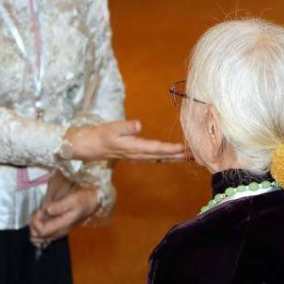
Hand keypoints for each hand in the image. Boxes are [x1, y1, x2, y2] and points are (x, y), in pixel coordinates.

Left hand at [29, 174, 99, 245]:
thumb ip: (60, 206)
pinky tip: (42, 219)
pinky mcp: (59, 230)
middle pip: (38, 238)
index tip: (39, 211)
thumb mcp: (72, 200)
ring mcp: (59, 232)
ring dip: (35, 228)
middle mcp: (59, 232)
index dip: (36, 222)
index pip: (42, 231)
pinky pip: (45, 236)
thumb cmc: (82, 200)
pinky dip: (39, 229)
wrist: (91, 203)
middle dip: (33, 226)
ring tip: (38, 215)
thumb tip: (48, 209)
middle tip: (37, 213)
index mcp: (62, 225)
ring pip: (40, 238)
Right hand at [66, 120, 186, 163]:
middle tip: (196, 155)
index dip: (172, 149)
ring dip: (174, 157)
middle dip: (179, 156)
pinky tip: (171, 156)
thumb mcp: (111, 128)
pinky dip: (165, 157)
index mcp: (134, 147)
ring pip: (160, 158)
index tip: (186, 149)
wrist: (87, 146)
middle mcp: (138, 154)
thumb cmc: (99, 135)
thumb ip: (126, 126)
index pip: (157, 149)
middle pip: (163, 156)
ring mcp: (137, 156)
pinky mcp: (135, 155)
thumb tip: (139, 124)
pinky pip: (154, 158)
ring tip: (188, 156)